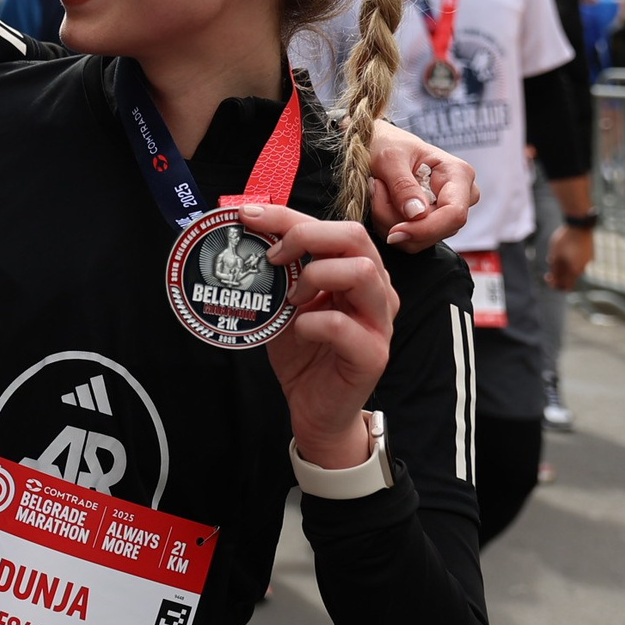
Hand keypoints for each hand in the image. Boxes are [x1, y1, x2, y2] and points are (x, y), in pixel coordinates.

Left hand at [239, 204, 395, 469]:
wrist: (315, 408)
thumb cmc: (303, 351)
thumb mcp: (285, 302)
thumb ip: (278, 271)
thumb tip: (245, 231)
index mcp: (357, 270)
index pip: (331, 227)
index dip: (288, 216)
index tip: (248, 216)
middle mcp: (376, 290)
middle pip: (355, 237)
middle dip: (306, 236)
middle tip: (273, 257)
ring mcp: (379, 322)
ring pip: (361, 272)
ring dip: (316, 276)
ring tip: (291, 298)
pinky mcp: (373, 354)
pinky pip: (344, 325)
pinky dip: (312, 322)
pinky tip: (298, 331)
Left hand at [366, 120, 476, 251]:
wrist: (380, 144)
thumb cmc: (388, 143)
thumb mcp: (389, 157)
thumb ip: (402, 185)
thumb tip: (417, 215)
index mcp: (458, 174)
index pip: (454, 214)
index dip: (426, 229)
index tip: (394, 231)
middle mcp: (460, 196)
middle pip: (436, 231)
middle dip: (398, 221)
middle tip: (376, 190)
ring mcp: (446, 212)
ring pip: (420, 240)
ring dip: (389, 222)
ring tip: (378, 190)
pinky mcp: (430, 223)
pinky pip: (410, 240)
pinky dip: (388, 226)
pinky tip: (382, 202)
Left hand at [546, 222, 594, 291]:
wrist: (580, 223)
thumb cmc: (565, 239)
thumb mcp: (555, 254)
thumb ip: (554, 268)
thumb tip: (553, 279)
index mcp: (575, 270)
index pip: (567, 286)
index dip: (556, 285)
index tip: (547, 277)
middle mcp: (584, 267)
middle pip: (570, 277)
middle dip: (558, 275)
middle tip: (549, 269)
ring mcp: (588, 259)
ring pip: (574, 268)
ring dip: (564, 267)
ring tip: (554, 257)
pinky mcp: (590, 252)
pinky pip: (579, 260)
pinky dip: (570, 260)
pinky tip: (563, 251)